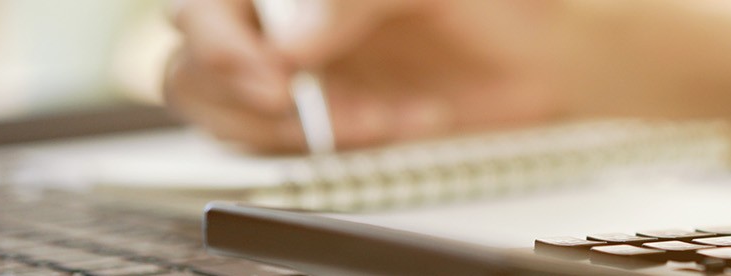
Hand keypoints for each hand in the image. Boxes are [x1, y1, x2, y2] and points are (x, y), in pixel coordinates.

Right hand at [164, 0, 570, 152]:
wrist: (539, 56)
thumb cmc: (487, 3)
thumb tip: (290, 41)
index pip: (203, 6)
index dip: (219, 40)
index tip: (273, 75)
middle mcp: (274, 19)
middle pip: (190, 61)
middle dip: (238, 93)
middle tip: (297, 103)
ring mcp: (288, 70)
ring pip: (225, 112)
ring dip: (294, 127)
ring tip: (373, 114)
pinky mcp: (316, 118)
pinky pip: (288, 146)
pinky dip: (340, 143)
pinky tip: (397, 120)